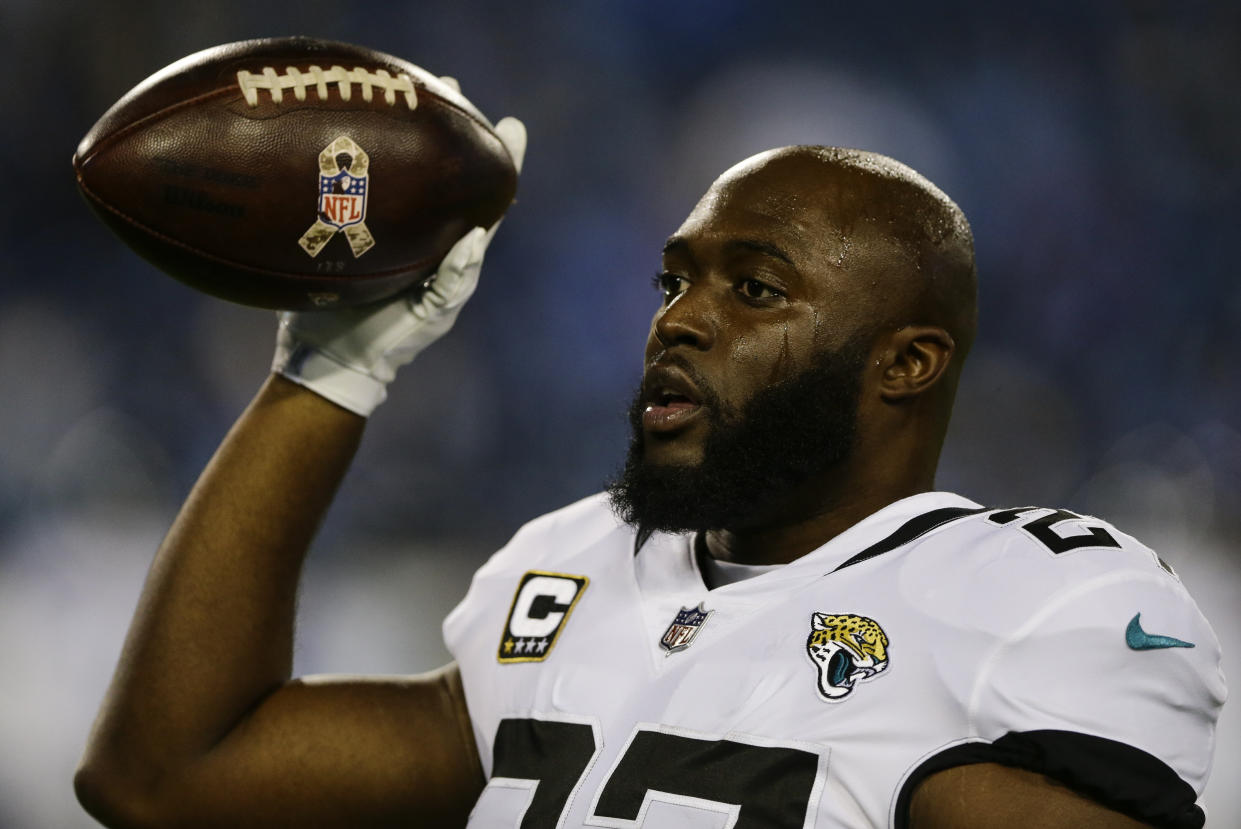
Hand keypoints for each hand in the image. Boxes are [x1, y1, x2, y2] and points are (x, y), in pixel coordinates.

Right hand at [272, 115, 525, 416]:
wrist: (328, 358)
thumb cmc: (387, 342)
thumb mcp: (426, 316)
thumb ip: (453, 282)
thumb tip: (478, 236)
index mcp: (449, 251)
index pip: (483, 201)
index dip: (500, 163)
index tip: (512, 125)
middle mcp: (423, 232)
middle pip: (444, 173)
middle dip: (452, 131)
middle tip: (452, 87)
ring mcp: (387, 228)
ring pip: (404, 171)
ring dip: (410, 132)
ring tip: (411, 92)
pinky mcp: (349, 227)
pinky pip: (361, 186)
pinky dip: (366, 155)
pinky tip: (358, 125)